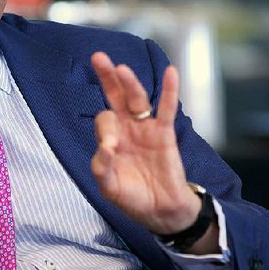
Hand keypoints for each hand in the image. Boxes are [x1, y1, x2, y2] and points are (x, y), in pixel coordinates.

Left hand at [89, 52, 200, 234]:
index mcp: (112, 139)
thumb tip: (106, 146)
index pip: (104, 121)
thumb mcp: (109, 188)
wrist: (161, 212)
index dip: (106, 130)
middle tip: (98, 57)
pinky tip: (171, 72)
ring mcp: (147, 129)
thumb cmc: (133, 198)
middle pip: (116, 97)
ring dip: (130, 83)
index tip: (112, 148)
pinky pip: (167, 109)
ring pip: (138, 99)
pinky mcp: (165, 133)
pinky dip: (170, 91)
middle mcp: (128, 128)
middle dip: (107, 78)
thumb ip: (102, 168)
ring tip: (122, 69)